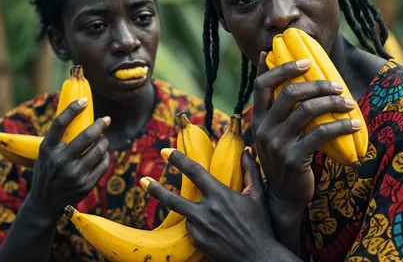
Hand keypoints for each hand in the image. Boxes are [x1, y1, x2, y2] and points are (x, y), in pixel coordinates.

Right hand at [27, 98, 110, 220]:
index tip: (85, 100)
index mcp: (47, 150)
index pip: (59, 124)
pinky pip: (104, 163)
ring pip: (99, 150)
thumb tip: (83, 112)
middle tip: (106, 119)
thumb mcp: (46, 153)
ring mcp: (73, 175)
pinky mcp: (85, 185)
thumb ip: (60, 138)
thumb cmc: (48, 170)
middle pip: (86, 136)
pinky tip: (102, 155)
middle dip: (100, 125)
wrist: (44, 204)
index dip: (72, 109)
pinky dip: (105, 156)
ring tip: (102, 140)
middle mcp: (59, 162)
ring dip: (104, 141)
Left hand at [142, 148, 278, 261]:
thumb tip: (247, 150)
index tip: (165, 151)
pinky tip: (212, 230)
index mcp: (220, 195)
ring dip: (187, 211)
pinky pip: (192, 230)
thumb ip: (250, 170)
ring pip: (184, 215)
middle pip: (172, 199)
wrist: (258, 258)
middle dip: (155, 189)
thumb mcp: (257, 195)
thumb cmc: (260, 225)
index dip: (178, 159)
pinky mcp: (199, 244)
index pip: (194, 171)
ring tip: (192, 211)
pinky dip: (197, 226)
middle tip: (143, 180)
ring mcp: (200, 229)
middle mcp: (206, 211)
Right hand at [252, 52, 360, 207]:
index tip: (305, 61)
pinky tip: (353, 124)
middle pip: (288, 94)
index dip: (282, 68)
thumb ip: (278, 106)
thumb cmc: (284, 154)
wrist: (283, 194)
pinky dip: (340, 126)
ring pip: (306, 111)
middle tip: (337, 85)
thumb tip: (281, 68)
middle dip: (316, 84)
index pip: (262, 84)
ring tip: (348, 102)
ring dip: (332, 103)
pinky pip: (320, 134)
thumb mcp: (274, 130)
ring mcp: (277, 143)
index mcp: (258, 117)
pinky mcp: (294, 158)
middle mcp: (263, 127)